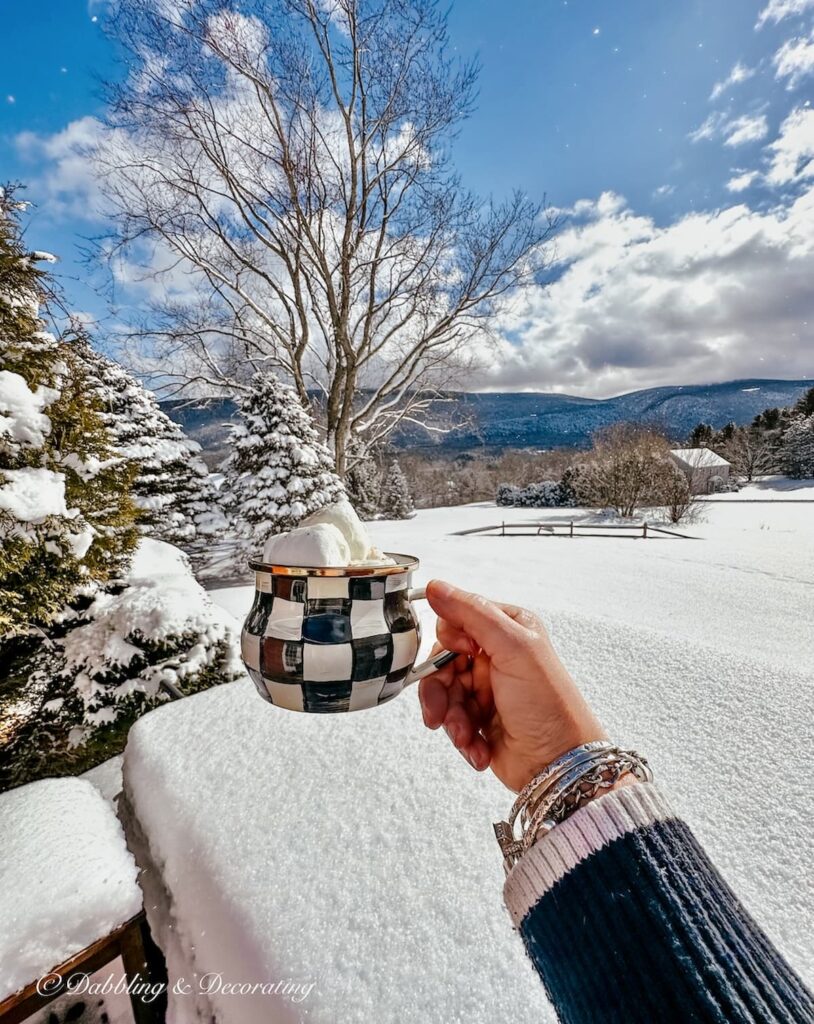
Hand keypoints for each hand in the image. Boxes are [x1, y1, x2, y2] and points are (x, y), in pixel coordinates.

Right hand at [418, 580, 607, 792]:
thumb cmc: (549, 706)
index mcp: (508, 629)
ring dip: (450, 718)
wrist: (559, 765)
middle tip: (444, 710)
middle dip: (441, 689)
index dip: (450, 642)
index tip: (462, 657)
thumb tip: (436, 587)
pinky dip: (461, 736)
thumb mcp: (513, 648)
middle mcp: (497, 655)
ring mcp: (487, 688)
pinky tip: (477, 746)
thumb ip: (472, 613)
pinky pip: (450, 720)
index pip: (457, 621)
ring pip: (443, 693)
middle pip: (443, 660)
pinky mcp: (480, 718)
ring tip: (466, 734)